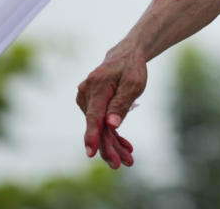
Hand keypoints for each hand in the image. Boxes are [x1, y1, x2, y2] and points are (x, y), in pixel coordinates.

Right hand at [76, 45, 146, 168]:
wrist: (125, 55)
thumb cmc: (131, 68)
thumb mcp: (134, 83)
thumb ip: (121, 104)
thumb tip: (111, 125)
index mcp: (98, 86)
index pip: (94, 115)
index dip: (93, 135)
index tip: (91, 152)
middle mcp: (87, 93)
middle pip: (96, 125)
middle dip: (108, 147)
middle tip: (123, 163)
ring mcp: (86, 99)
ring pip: (98, 126)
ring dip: (112, 143)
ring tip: (128, 159)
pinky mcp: (90, 104)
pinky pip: (100, 122)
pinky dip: (111, 135)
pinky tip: (124, 147)